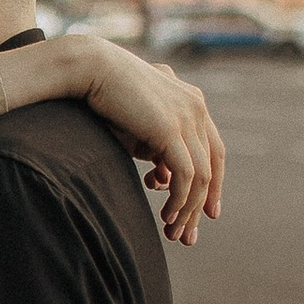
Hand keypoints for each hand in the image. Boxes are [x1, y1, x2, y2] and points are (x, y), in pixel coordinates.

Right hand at [70, 40, 225, 244]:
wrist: (89, 68)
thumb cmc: (105, 96)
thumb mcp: (137, 128)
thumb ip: (155, 152)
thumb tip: (163, 181)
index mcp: (192, 102)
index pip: (213, 150)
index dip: (213, 185)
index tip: (206, 213)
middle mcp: (197, 107)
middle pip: (212, 166)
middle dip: (202, 204)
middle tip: (189, 235)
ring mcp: (187, 116)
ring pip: (201, 176)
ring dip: (188, 209)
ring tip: (173, 232)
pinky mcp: (171, 129)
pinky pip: (186, 175)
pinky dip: (180, 201)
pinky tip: (168, 216)